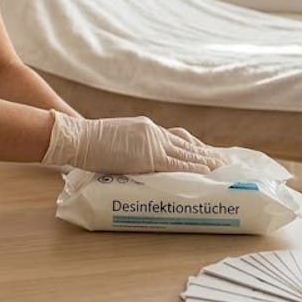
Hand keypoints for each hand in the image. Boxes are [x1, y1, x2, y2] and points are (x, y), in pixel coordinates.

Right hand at [40, 110, 224, 173]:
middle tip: (224, 161)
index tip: (207, 152)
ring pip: (187, 152)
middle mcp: (153, 131)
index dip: (194, 146)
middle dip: (206, 153)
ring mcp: (152, 141)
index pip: (176, 137)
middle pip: (187, 143)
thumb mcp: (115, 144)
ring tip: (223, 168)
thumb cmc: (89, 144)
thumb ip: (130, 152)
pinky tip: (208, 172)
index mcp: (145, 128)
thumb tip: (134, 166)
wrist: (78, 138)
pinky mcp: (149, 155)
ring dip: (207, 161)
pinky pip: (178, 163)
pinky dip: (195, 168)